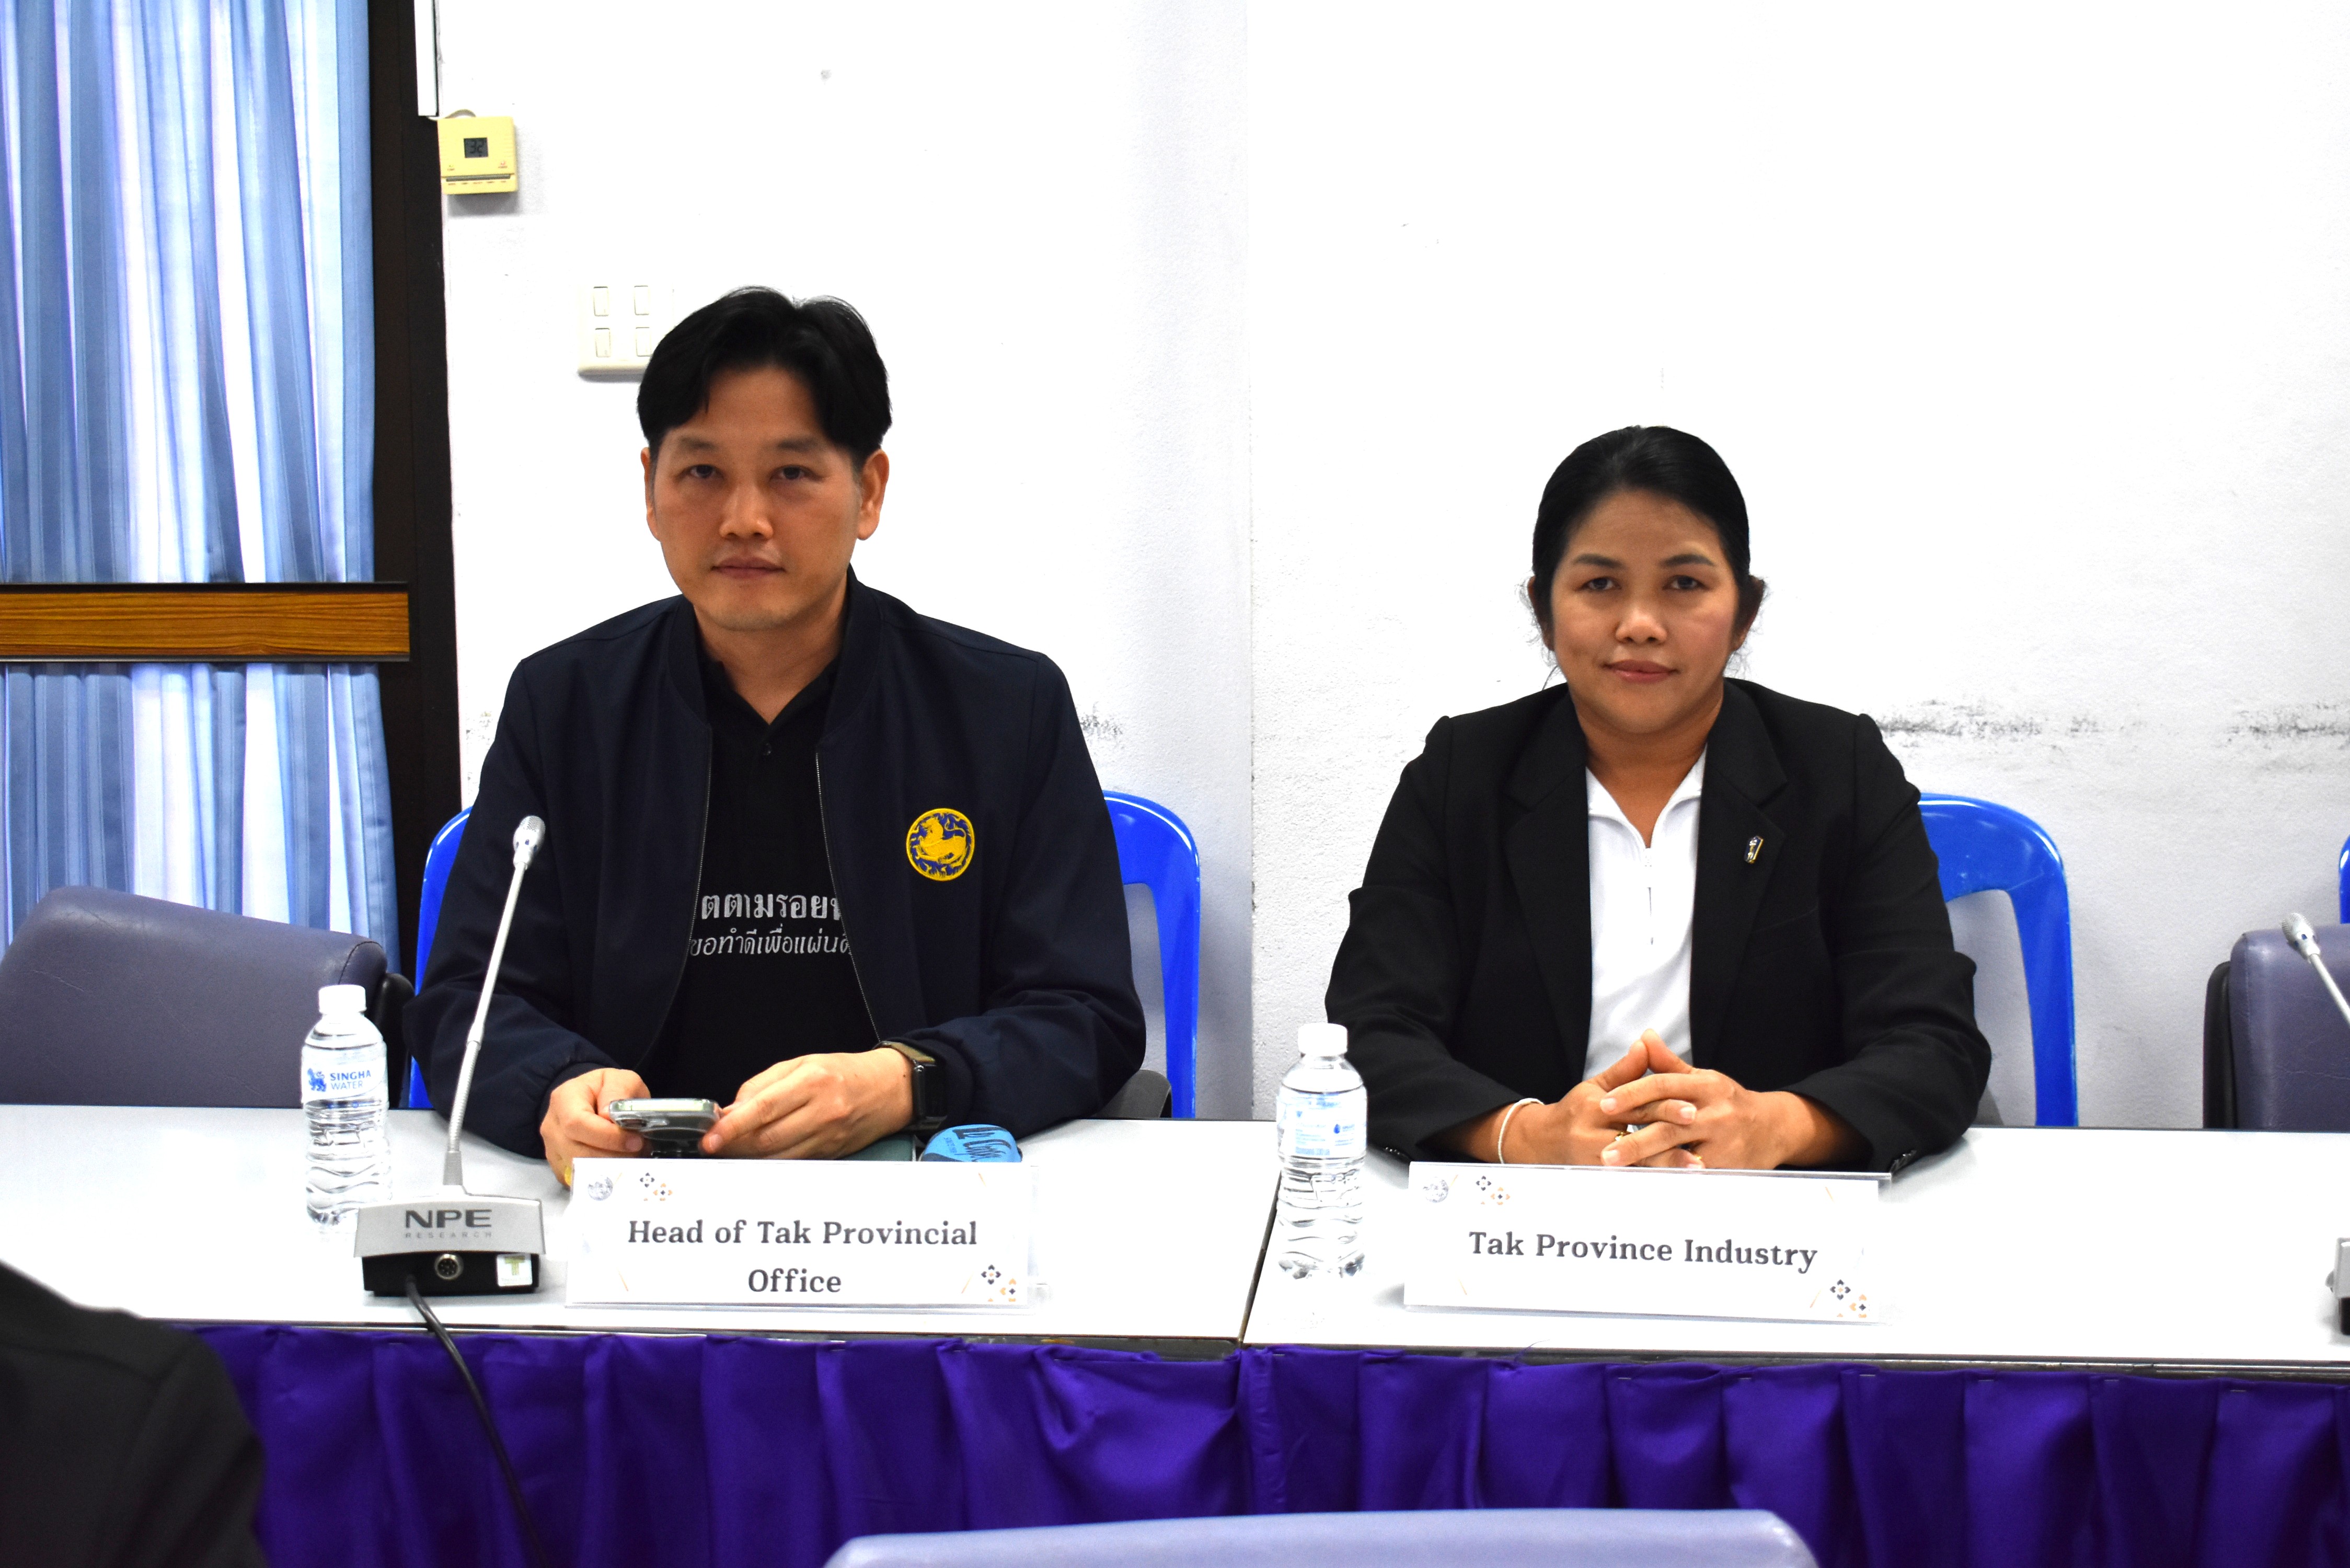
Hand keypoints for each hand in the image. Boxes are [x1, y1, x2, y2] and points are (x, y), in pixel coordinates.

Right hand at [540, 1067, 648, 1183]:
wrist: (591, 1099)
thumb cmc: (607, 1089)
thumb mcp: (620, 1078)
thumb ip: (618, 1091)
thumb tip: (608, 1115)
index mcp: (564, 1098)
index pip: (577, 1123)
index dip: (607, 1137)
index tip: (635, 1141)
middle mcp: (552, 1125)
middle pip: (576, 1151)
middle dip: (612, 1157)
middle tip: (638, 1153)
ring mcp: (552, 1149)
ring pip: (577, 1169)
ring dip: (609, 1169)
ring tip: (631, 1159)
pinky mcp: (559, 1167)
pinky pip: (577, 1180)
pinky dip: (600, 1178)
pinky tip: (618, 1167)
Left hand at [704, 1048, 913, 1158]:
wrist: (890, 1089)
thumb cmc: (844, 1072)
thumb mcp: (802, 1063)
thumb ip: (762, 1085)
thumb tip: (730, 1111)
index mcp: (812, 1081)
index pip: (763, 1109)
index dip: (732, 1127)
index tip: (710, 1138)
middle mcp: (822, 1111)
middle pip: (767, 1139)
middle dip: (734, 1145)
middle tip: (714, 1144)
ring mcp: (828, 1137)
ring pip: (777, 1158)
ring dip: (748, 1157)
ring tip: (731, 1149)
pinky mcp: (831, 1154)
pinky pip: (792, 1163)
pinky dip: (770, 1162)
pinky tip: (758, 1155)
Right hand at [1441, 1036, 1697, 1166]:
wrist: (1542, 1143)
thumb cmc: (1576, 1111)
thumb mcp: (1596, 1085)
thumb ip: (1626, 1069)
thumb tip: (1647, 1041)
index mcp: (1593, 1107)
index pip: (1635, 1106)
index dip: (1665, 1109)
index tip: (1693, 1112)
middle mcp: (1589, 1135)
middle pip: (1636, 1140)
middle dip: (1669, 1147)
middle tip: (1699, 1151)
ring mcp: (1590, 1161)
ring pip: (1633, 1166)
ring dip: (1665, 1169)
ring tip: (1694, 1170)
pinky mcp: (1594, 1178)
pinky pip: (1627, 1181)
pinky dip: (1651, 1181)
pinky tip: (1674, 1183)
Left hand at [1595, 1035, 1859, 1169]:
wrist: (1772, 1128)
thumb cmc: (1727, 1102)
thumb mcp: (1702, 1078)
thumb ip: (1669, 1063)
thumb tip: (1643, 1037)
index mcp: (1706, 1085)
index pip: (1663, 1085)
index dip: (1631, 1094)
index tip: (1603, 1105)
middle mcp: (1716, 1112)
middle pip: (1667, 1124)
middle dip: (1633, 1139)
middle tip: (1604, 1151)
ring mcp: (1723, 1141)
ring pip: (1678, 1152)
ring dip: (1646, 1162)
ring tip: (1618, 1170)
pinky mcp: (1726, 1166)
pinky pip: (1692, 1173)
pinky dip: (1668, 1177)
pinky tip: (1645, 1182)